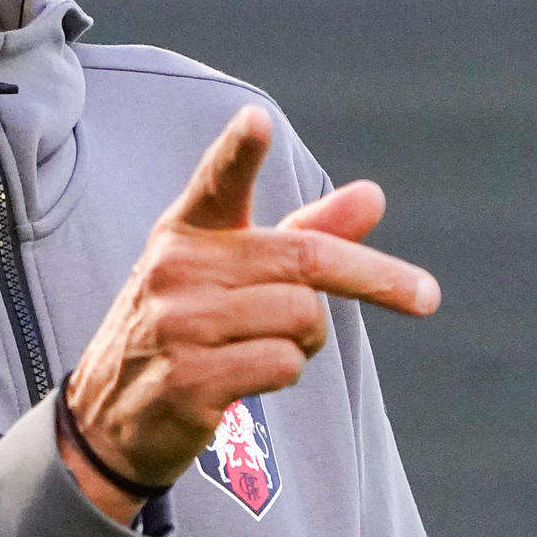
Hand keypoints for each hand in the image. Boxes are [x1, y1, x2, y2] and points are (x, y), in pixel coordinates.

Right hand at [55, 105, 438, 520]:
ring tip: (264, 348)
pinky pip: (284, 364)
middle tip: (425, 296)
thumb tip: (373, 195)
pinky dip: (285, 373)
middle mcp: (177, 268)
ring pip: (302, 317)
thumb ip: (305, 233)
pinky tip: (244, 379)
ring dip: (307, 341)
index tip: (257, 121)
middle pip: (306, 258)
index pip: (216, 182)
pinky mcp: (187, 378)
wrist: (110, 415)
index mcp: (186, 230)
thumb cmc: (188, 328)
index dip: (239, 152)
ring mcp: (177, 323)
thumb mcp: (233, 273)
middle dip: (377, 279)